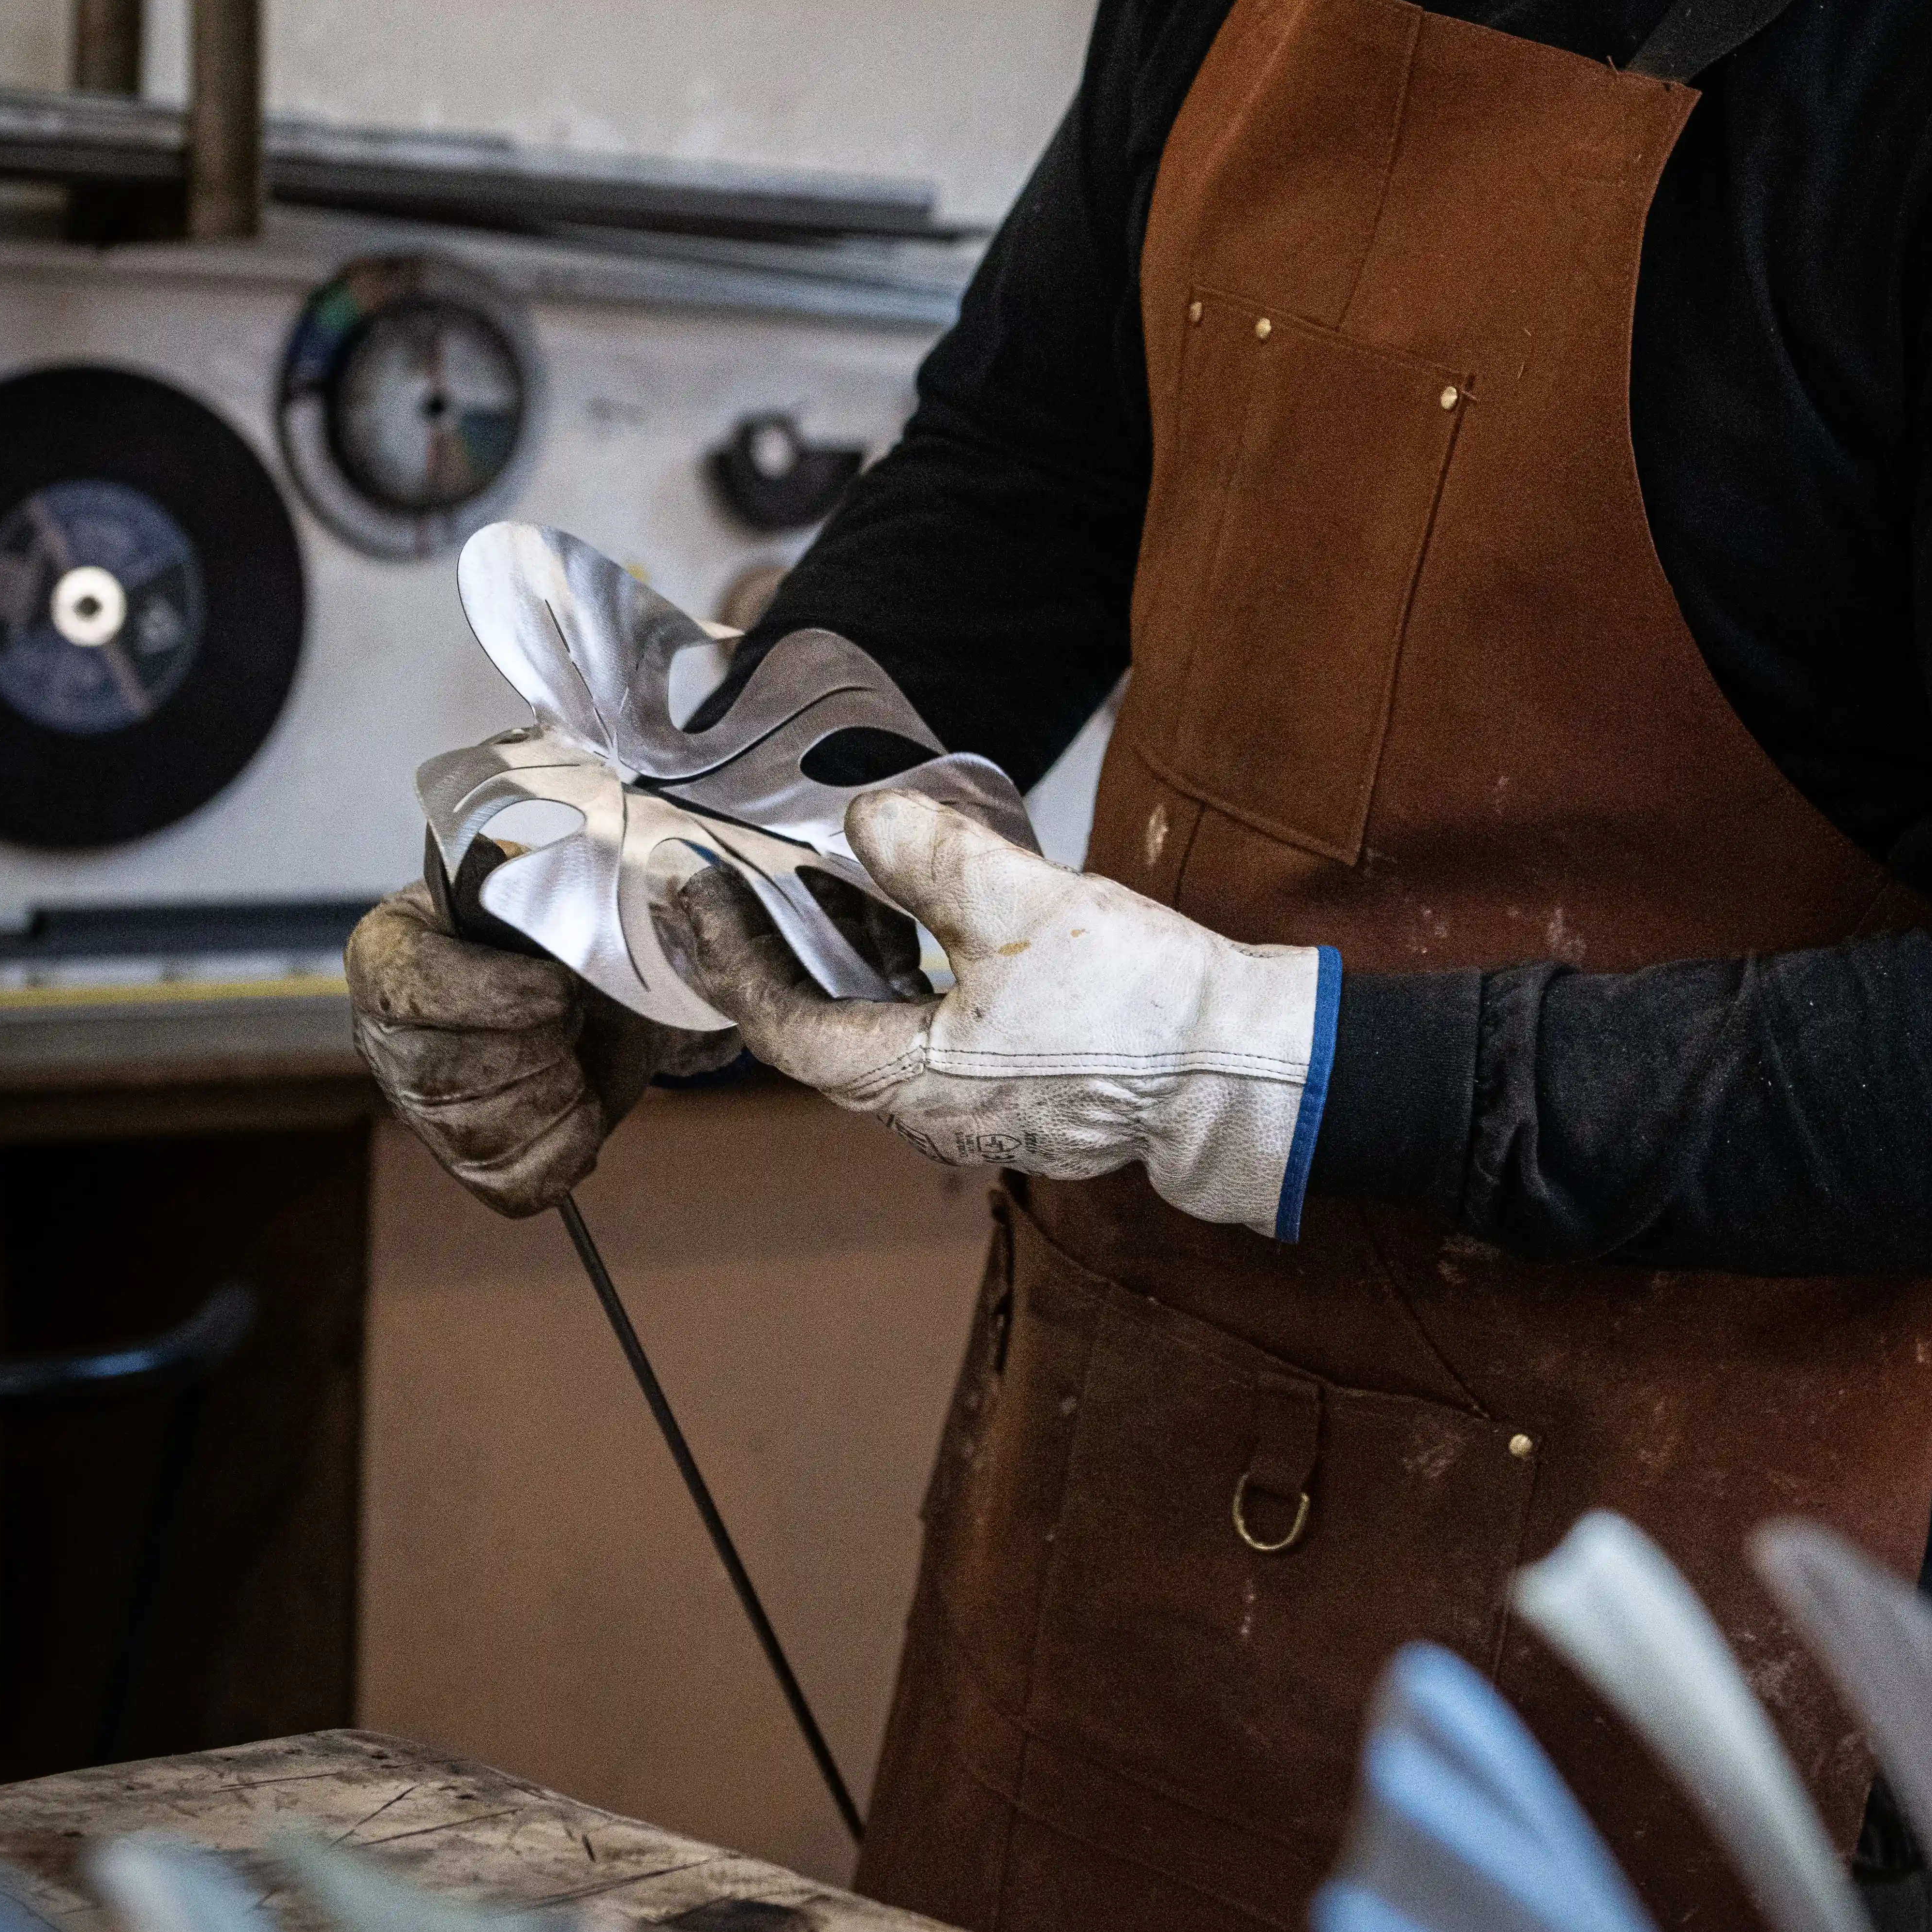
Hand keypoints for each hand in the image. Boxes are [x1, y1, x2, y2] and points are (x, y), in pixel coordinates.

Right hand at [346, 884, 731, 1215]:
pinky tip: (584, 1110)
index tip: (561, 989)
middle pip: (445, 1076)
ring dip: (557, 1095)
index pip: (416, 988)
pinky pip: (511, 1186)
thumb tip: (629, 911)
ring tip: (577, 1058)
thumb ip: (562, 894)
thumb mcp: (554, 889)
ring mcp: (420, 1109)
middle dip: (538, 1048)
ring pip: (480, 1136)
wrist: (593, 983)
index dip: (497, 996)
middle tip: (574, 1018)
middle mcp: (384, 1040)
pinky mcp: (468, 1161)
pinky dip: (567, 1151)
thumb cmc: (558, 930)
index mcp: (389, 952)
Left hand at [660, 795, 1335, 1238]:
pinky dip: (904, 975)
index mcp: (913, 1082)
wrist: (1244, 1067)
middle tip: (726, 886)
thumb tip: (861, 819)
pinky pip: (931, 1031)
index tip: (687, 888)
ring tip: (820, 881)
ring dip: (843, 959)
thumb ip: (929, 857)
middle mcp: (933, 1112)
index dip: (727, 953)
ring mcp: (981, 1108)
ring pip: (878, 1030)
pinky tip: (917, 918)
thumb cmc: (1139, 1002)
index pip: (781, 1024)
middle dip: (771, 955)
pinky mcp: (1024, 1088)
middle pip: (819, 1033)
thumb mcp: (1021, 906)